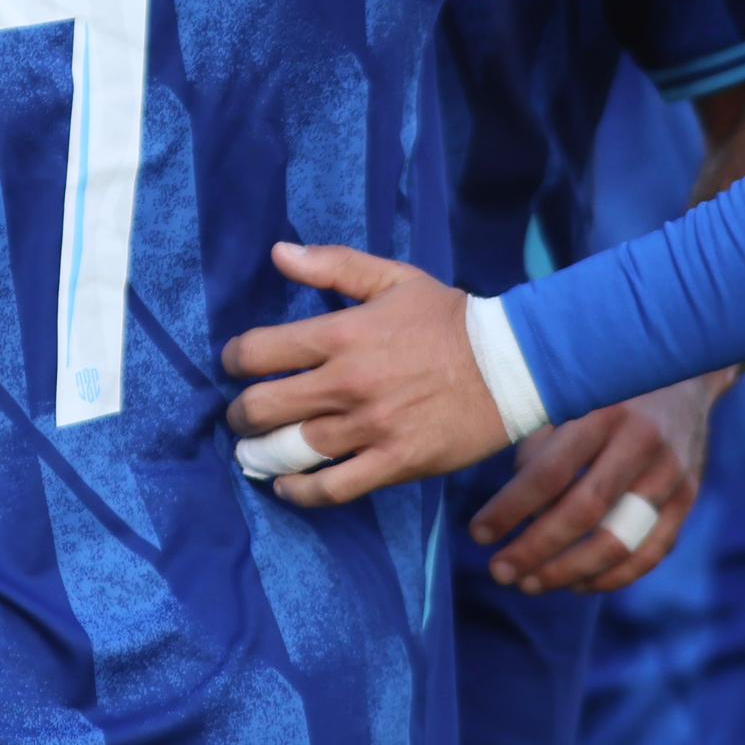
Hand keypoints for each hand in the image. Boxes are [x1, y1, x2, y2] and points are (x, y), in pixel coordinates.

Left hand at [219, 241, 514, 506]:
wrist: (512, 364)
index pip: (257, 351)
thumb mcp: (393, 278)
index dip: (232, 360)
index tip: (234, 365)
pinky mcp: (395, 463)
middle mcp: (347, 384)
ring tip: (253, 454)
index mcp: (342, 335)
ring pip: (290, 451)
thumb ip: (333, 265)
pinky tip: (287, 487)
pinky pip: (332, 488)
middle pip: (262, 407)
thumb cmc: (450, 319)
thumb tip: (279, 253)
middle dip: (239, 415)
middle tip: (240, 416)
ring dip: (261, 455)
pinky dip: (300, 491)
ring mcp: (370, 427)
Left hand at [471, 372, 727, 593]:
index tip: (478, 533)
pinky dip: (613, 577)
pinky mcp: (688, 496)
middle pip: (585, 511)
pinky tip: (576, 584)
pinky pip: (651, 552)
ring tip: (530, 584)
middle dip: (536, 549)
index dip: (510, 509)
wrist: (679, 368)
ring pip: (620, 540)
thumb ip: (538, 445)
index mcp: (603, 409)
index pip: (550, 472)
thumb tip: (514, 510)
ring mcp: (672, 472)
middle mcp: (643, 441)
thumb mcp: (566, 396)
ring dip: (570, 572)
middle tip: (500, 571)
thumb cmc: (601, 387)